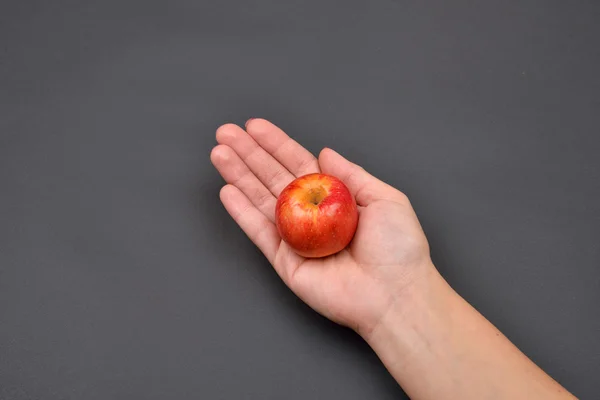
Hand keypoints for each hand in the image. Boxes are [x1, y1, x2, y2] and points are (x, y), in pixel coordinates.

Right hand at [210, 119, 433, 336]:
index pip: (298, 164)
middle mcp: (311, 215)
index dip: (276, 145)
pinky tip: (227, 190)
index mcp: (334, 198)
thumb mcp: (384, 198)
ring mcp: (296, 237)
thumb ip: (351, 174)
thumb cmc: (399, 248)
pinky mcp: (286, 262)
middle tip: (226, 133)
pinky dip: (242, 212)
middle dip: (249, 154)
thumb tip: (325, 152)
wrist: (396, 294)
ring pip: (260, 200)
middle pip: (273, 178)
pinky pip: (259, 233)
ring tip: (219, 153)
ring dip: (238, 176)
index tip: (255, 127)